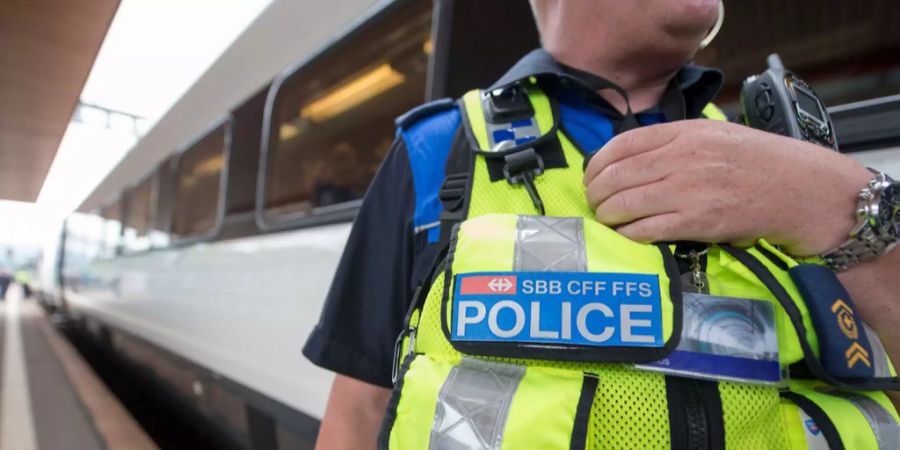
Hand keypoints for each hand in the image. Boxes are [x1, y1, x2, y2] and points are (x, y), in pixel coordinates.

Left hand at [583, 119, 871, 255]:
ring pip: (623, 205)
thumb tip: (627, 159)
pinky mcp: (696, 222)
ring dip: (608, 216)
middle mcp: (680, 159)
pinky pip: (644, 231)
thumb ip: (671, 142)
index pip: (620, 145)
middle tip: (596, 203)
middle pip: (614, 177)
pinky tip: (627, 236)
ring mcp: (687, 191)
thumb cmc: (756, 162)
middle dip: (596, 194)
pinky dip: (628, 235)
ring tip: (608, 220)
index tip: (592, 178)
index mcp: (682, 133)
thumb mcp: (711, 135)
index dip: (597, 165)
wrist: (798, 189)